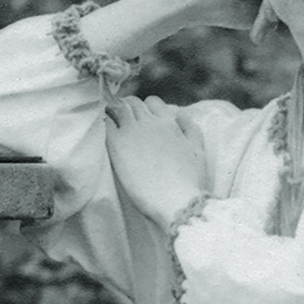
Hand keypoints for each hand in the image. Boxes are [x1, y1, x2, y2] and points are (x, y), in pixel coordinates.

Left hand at [105, 96, 206, 231]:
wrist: (175, 200)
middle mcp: (149, 122)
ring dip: (113, 111)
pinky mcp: (117, 145)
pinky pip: (107, 124)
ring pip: (117, 108)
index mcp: (168, 123)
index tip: (142, 118)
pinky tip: (106, 131)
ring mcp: (132, 132)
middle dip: (128, 107)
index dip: (146, 108)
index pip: (152, 103)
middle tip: (123, 118)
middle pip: (133, 103)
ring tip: (111, 119)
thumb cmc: (189, 180)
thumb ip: (190, 129)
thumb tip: (179, 114)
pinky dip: (106, 123)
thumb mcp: (198, 150)